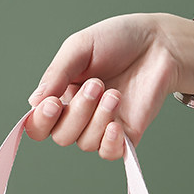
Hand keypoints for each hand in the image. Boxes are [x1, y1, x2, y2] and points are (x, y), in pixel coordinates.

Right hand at [25, 13, 193, 159]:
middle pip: (62, 137)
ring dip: (98, 118)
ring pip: (85, 143)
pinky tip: (116, 124)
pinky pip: (108, 154)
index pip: (39, 124)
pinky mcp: (126, 135)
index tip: (54, 103)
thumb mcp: (80, 47)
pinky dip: (109, 142)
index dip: (41, 121)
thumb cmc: (120, 40)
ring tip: (114, 93)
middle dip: (78, 112)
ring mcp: (102, 127)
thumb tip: (33, 102)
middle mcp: (80, 116)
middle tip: (97, 84)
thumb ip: (56, 74)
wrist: (160, 43)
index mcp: (63, 95)